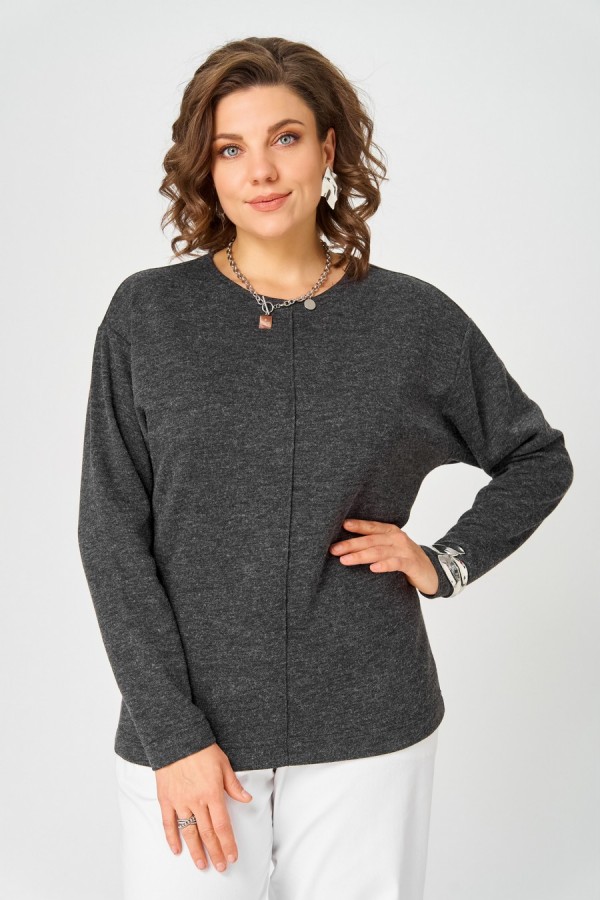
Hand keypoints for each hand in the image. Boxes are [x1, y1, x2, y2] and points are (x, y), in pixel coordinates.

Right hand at [154, 742, 252, 872]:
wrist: (176, 739)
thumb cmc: (201, 749)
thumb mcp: (223, 764)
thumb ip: (233, 785)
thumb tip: (247, 799)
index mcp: (212, 793)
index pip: (222, 825)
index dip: (228, 843)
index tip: (232, 856)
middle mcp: (196, 801)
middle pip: (207, 833)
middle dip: (215, 852)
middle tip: (221, 866)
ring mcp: (179, 801)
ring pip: (188, 832)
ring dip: (196, 850)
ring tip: (202, 864)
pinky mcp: (165, 799)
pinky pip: (168, 823)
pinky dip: (172, 838)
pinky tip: (177, 850)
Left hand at [329, 518, 439, 594]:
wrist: (433, 571)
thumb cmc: (406, 558)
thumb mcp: (391, 547)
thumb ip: (375, 544)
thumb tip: (346, 545)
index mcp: (390, 531)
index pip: (371, 527)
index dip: (356, 525)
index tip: (340, 526)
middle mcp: (397, 538)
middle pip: (370, 540)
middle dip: (351, 544)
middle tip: (334, 549)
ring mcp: (405, 550)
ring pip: (379, 551)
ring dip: (360, 555)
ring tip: (345, 560)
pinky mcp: (412, 564)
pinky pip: (396, 564)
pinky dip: (384, 565)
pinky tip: (373, 568)